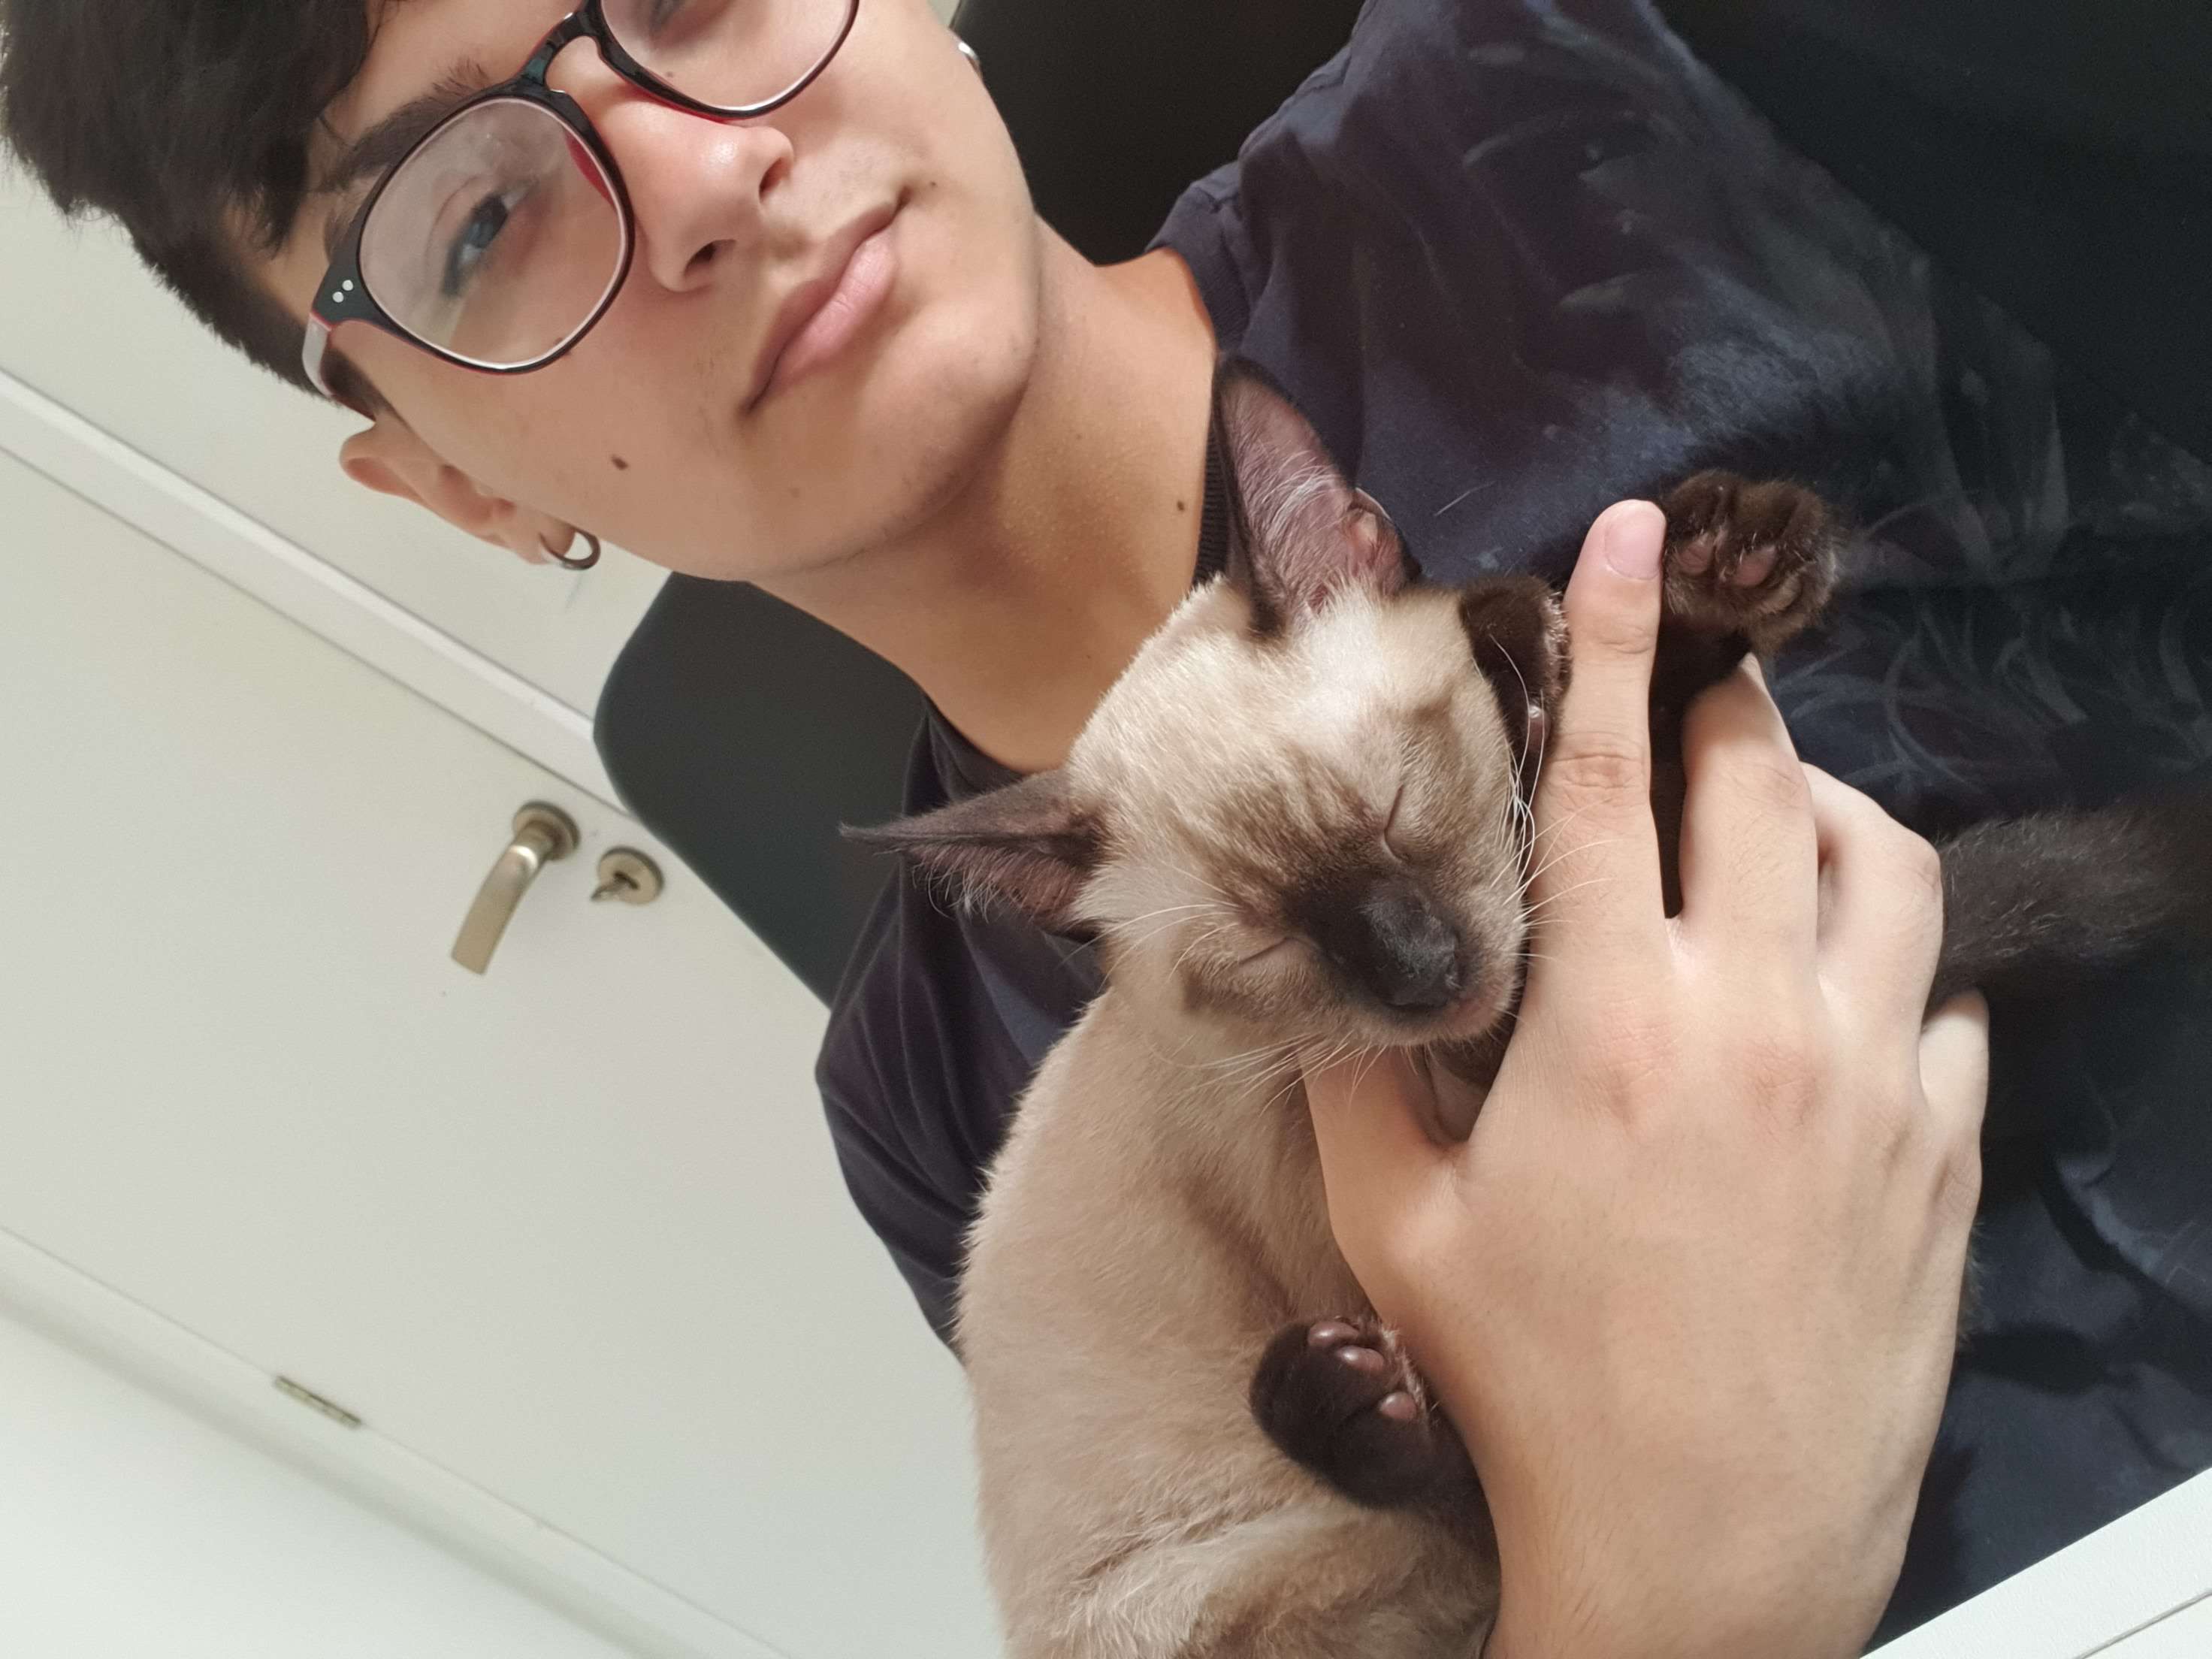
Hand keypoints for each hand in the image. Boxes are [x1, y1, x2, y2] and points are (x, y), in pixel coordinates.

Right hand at [1304, 501, 1987, 1658]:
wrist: (1704, 1546)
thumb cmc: (1531, 1384)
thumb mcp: (1399, 1227)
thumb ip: (1356, 1079)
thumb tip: (1334, 977)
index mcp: (1615, 1020)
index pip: (1607, 779)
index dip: (1610, 640)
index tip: (1629, 536)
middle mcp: (1762, 1021)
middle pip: (1766, 788)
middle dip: (1726, 705)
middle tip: (1689, 688)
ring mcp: (1875, 1085)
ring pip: (1896, 870)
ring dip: (1830, 811)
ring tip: (1774, 822)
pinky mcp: (1941, 1155)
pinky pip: (1948, 1004)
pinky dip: (1897, 963)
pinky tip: (1842, 993)